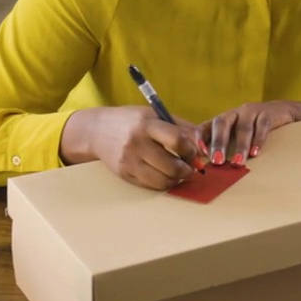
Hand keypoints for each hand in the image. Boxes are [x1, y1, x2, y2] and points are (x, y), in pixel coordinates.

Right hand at [60, 106, 205, 189]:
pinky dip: (163, 183)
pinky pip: (151, 186)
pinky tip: (164, 175)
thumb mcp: (153, 114)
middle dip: (187, 170)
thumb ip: (180, 126)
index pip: (177, 141)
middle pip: (172, 166)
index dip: (191, 150)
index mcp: (146, 124)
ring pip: (163, 180)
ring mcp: (129, 161)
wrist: (96, 130)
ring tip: (179, 172)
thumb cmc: (130, 121)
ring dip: (177, 180)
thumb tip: (203, 144)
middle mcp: (136, 143)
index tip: (194, 152)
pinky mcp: (124, 174)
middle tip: (191, 167)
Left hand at [199, 101, 300, 166]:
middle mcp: (234, 114)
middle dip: (218, 143)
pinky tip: (256, 152)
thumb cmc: (255, 130)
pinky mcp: (268, 113)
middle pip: (221, 123)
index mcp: (224, 120)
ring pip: (243, 127)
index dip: (201, 139)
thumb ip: (227, 149)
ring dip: (240, 146)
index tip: (200, 155)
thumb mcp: (238, 137)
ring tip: (238, 163)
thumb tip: (212, 171)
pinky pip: (262, 125)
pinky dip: (258, 140)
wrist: (284, 113)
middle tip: (217, 161)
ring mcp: (251, 112)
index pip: (206, 126)